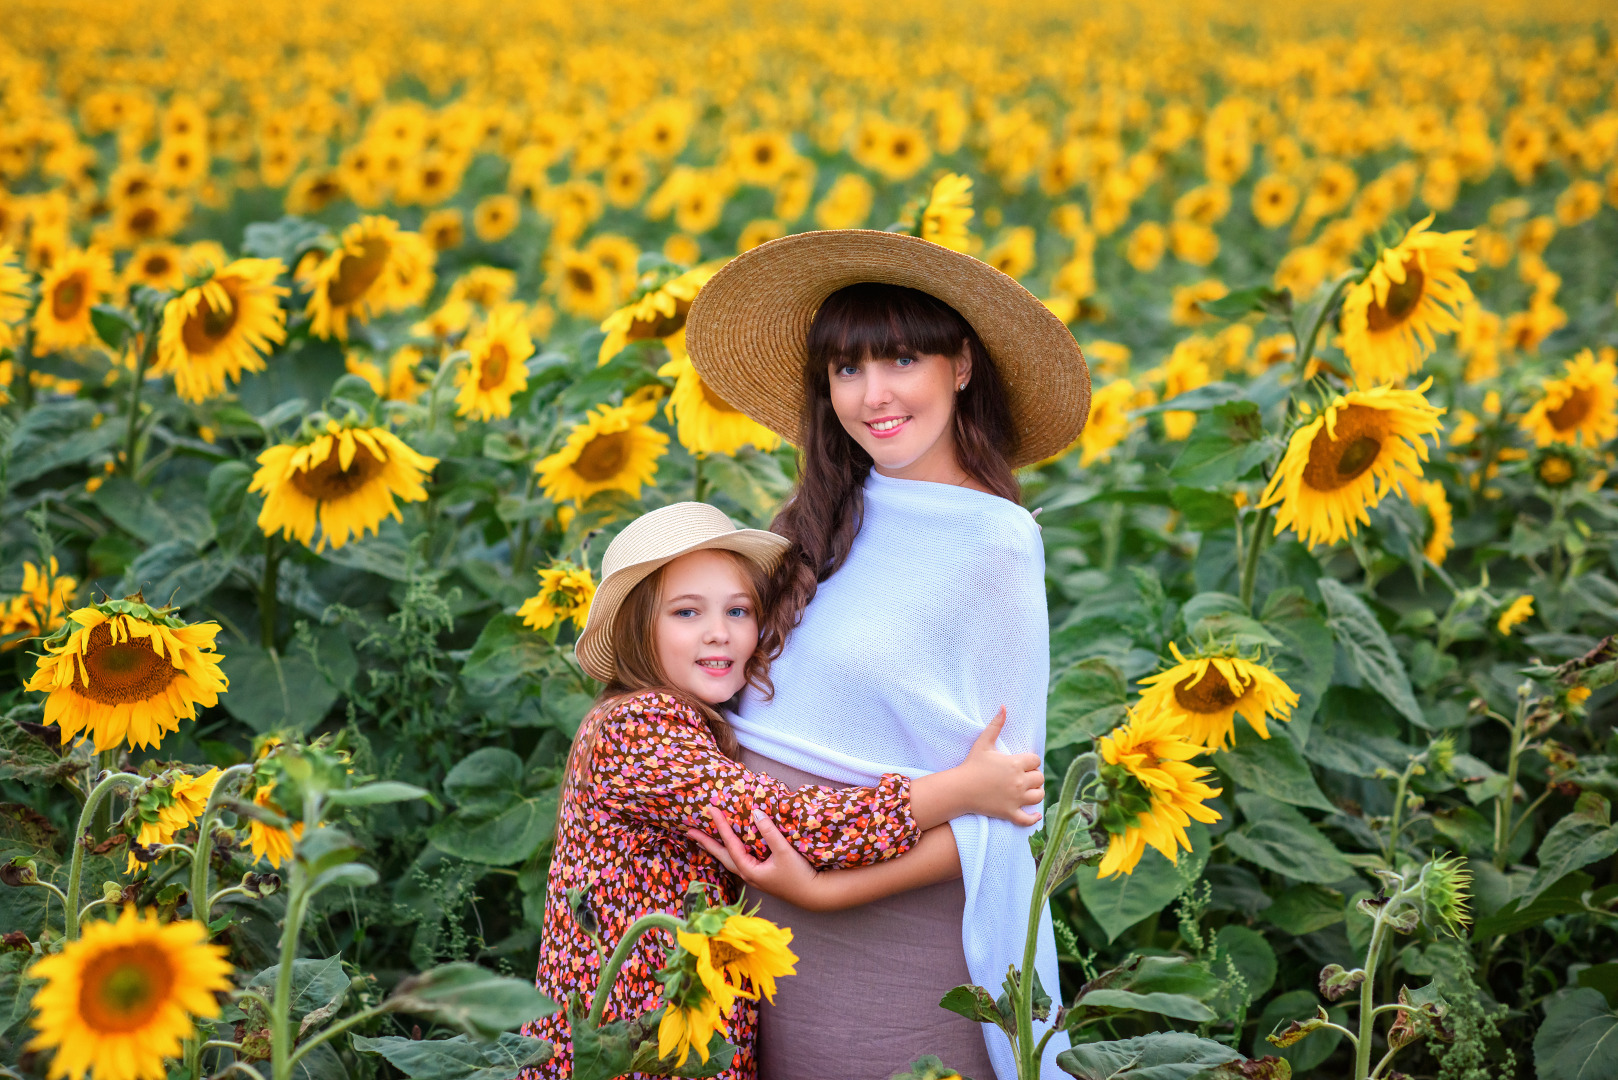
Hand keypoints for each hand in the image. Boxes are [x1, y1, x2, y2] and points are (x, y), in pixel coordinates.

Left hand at [686, 805, 823, 904]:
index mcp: (749, 869)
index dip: (721, 825)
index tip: (711, 810)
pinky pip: (739, 859)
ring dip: (716, 847)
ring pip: (729, 859)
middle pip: (721, 855)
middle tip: (689, 831)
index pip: (730, 844)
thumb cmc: (798, 875)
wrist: (813, 894)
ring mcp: (753, 875)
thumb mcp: (784, 851)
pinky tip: (730, 846)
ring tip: (703, 838)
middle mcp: (747, 874)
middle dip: (705, 842)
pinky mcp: (761, 874)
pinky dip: (730, 850)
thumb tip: (755, 813)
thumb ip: (770, 832)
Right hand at [957, 706, 1044, 825]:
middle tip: (1024, 776)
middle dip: (1034, 776)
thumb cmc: (971, 764)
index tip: (1023, 762)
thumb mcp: (983, 743)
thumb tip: (1003, 706)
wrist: (959, 788)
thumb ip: (996, 725)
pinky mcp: (1010, 813)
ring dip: (1036, 793)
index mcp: (1015, 764)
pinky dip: (1034, 818)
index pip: (1036, 761)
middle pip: (1040, 778)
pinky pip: (1028, 819)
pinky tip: (1035, 814)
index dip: (1031, 761)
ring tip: (1028, 790)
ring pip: (1039, 796)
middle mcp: (1019, 782)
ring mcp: (1015, 799)